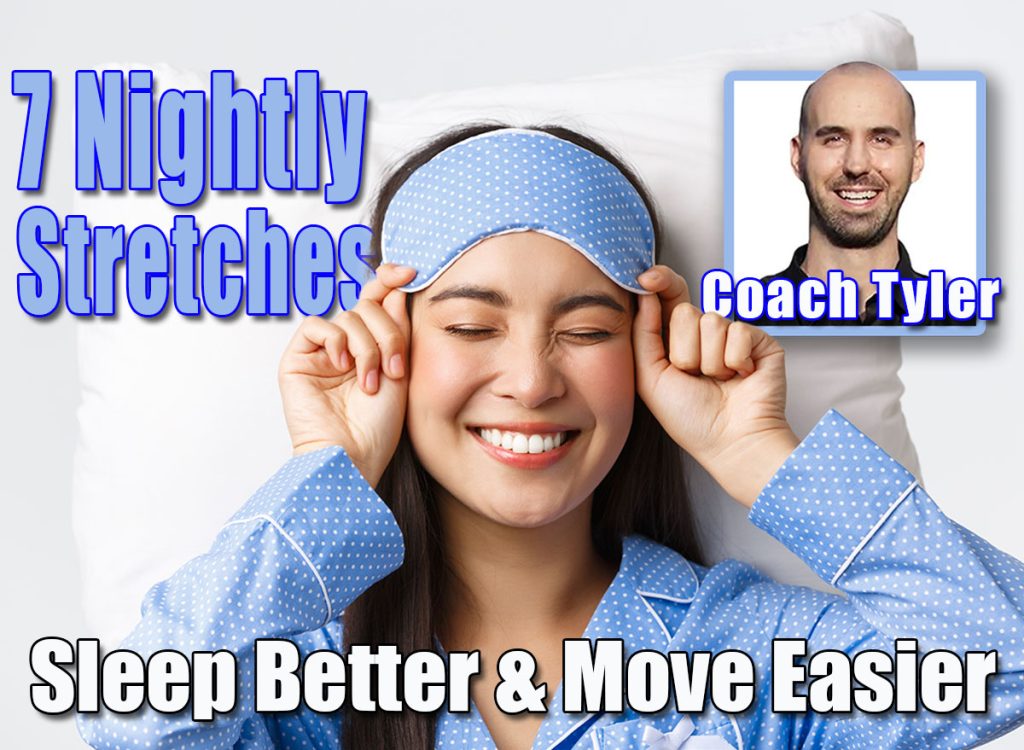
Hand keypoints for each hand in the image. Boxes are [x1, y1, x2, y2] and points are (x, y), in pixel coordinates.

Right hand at [278, 264, 416, 486]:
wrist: (354, 457)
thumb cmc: (378, 427)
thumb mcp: (401, 369)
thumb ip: (397, 327)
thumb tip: (394, 288)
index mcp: (371, 346)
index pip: (378, 301)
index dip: (390, 280)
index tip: (410, 272)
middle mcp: (345, 346)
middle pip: (368, 307)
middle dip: (388, 334)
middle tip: (395, 368)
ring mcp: (321, 352)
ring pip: (349, 316)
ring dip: (367, 347)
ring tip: (371, 381)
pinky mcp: (297, 360)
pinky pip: (317, 325)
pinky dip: (337, 342)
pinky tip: (343, 368)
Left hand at [633, 266, 797, 506]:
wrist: (730, 442)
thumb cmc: (690, 419)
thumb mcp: (650, 378)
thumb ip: (643, 334)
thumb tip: (644, 294)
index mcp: (676, 342)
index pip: (668, 300)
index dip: (660, 283)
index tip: (646, 277)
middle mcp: (704, 336)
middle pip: (684, 312)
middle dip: (684, 350)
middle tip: (694, 377)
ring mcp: (732, 337)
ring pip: (711, 321)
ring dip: (709, 361)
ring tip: (718, 381)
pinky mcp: (759, 340)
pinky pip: (738, 331)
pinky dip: (735, 360)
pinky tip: (740, 377)